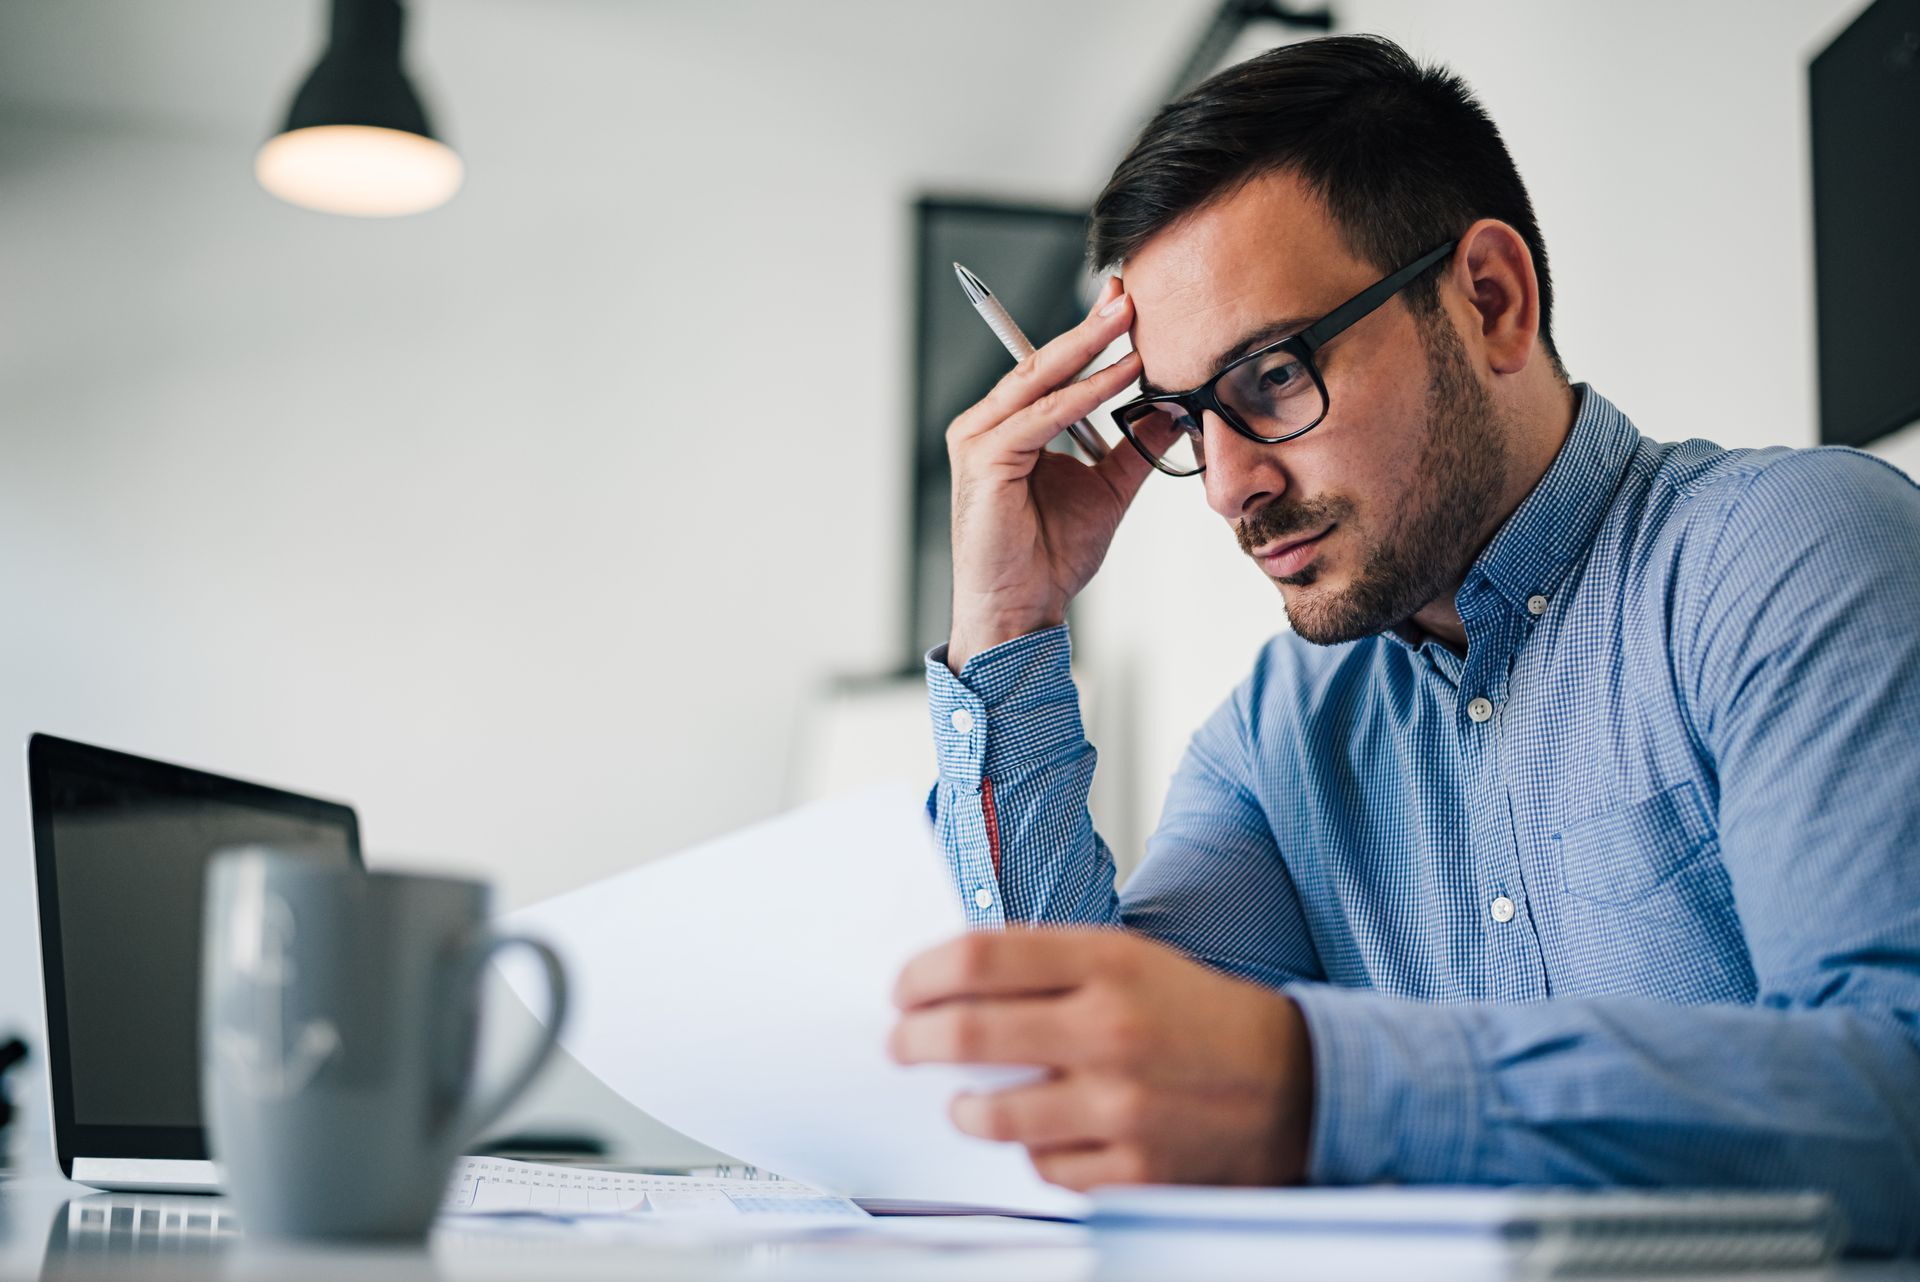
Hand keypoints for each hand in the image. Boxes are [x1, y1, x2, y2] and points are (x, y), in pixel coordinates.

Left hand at [888, 928, 1312, 1190]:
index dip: (920, 975)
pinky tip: (1044, 1130)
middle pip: (964, 1034)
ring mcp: (1120, 1108)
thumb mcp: (1129, 957)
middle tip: (902, 1043)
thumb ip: (1045, 962)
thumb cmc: (1196, 1016)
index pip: (977, 959)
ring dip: (962, 1106)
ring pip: (989, 1114)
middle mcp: (1110, 1031)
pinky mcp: (1132, 1171)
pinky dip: (1030, 1150)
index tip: (903, 989)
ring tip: (965, 1099)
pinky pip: (1040, 1167)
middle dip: (911, 1041)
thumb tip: (950, 977)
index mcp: (1108, 963)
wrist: (1295, 1085)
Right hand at [944, 278, 1153, 671]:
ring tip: (1129, 322)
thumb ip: (1132, 450)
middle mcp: (985, 426)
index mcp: (1007, 428)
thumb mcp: (1107, 491)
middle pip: (1043, 363)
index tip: (1127, 304)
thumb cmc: (1047, 558)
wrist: (1021, 609)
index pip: (1051, 370)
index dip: (1089, 336)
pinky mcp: (985, 459)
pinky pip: (1042, 416)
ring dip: (1087, 349)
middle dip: (1089, 327)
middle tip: (1129, 295)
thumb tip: (1169, 413)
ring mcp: (978, 440)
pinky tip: (1119, 377)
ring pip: (1040, 381)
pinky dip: (1083, 395)